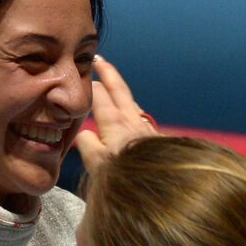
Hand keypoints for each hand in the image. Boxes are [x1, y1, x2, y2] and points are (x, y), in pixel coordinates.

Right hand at [73, 56, 157, 171]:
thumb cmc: (126, 175)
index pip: (98, 94)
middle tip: (98, 59)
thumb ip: (87, 143)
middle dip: (108, 72)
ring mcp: (147, 128)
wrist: (164, 185)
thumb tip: (84, 132)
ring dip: (121, 92)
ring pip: (132, 103)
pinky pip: (142, 119)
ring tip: (113, 87)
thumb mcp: (96, 163)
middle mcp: (132, 119)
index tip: (82, 76)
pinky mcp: (157, 139)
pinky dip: (132, 112)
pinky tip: (132, 119)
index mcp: (114, 122)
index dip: (89, 84)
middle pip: (119, 89)